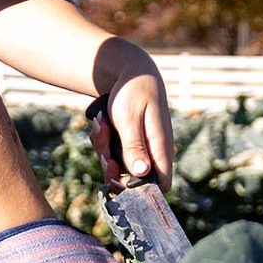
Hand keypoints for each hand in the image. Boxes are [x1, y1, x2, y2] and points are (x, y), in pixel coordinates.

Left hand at [90, 75, 172, 189]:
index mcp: (161, 148)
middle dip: (111, 167)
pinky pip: (111, 154)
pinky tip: (101, 122)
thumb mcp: (129, 118)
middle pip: (133, 180)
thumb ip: (134, 146)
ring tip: (102, 124)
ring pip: (118, 167)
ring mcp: (140, 149)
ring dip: (103, 150)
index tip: (117, 178)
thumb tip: (142, 174)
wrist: (130, 72)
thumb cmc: (133, 92)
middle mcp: (153, 152)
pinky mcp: (128, 144)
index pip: (161, 184)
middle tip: (104, 145)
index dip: (142, 190)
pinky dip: (102, 141)